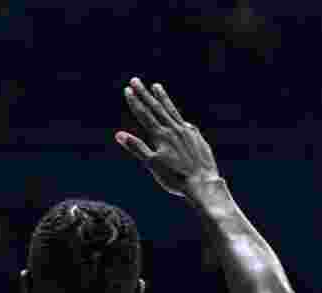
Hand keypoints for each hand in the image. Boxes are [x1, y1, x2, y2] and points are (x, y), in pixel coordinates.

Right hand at [115, 78, 220, 197]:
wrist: (202, 183)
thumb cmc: (174, 178)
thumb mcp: (152, 164)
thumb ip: (136, 147)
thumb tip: (119, 134)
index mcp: (161, 135)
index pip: (144, 115)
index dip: (135, 102)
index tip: (127, 90)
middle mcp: (174, 129)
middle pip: (156, 108)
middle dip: (144, 94)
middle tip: (135, 80)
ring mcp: (186, 131)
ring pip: (171, 111)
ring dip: (162, 98)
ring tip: (156, 86)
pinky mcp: (196, 136)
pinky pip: (183, 121)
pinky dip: (176, 115)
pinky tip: (175, 116)